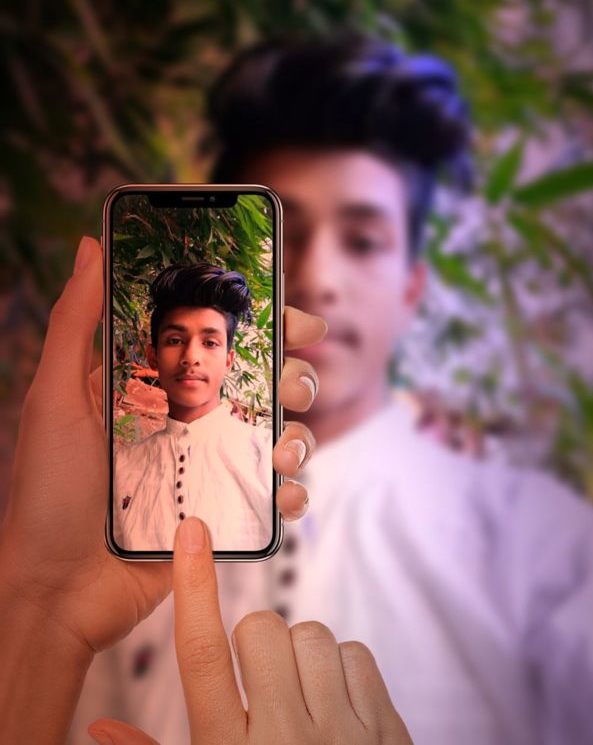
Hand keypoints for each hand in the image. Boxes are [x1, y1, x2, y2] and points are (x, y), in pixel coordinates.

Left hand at [0, 235, 325, 658]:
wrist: (57, 589)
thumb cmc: (48, 490)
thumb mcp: (54, 397)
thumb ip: (77, 321)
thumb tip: (92, 245)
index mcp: (160, 385)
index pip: (225, 340)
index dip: (267, 324)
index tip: (294, 316)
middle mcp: (194, 420)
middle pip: (268, 383)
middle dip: (296, 375)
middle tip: (291, 382)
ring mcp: (214, 467)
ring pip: (285, 434)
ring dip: (302, 434)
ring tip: (284, 448)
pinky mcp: (227, 513)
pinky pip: (278, 495)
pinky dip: (295, 492)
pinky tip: (286, 494)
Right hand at [88, 517, 412, 744]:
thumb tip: (95, 729)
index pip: (201, 657)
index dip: (194, 589)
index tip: (192, 533)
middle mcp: (287, 741)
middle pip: (263, 631)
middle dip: (257, 640)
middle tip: (260, 680)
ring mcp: (345, 736)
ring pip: (316, 636)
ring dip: (302, 653)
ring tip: (299, 695)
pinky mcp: (388, 733)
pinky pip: (359, 656)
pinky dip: (344, 668)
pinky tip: (336, 704)